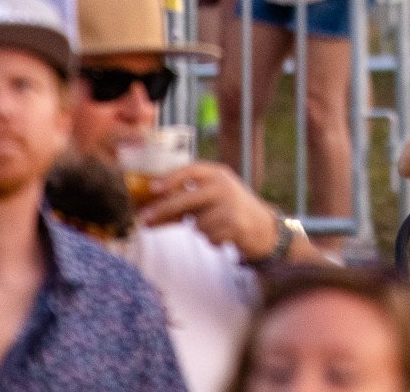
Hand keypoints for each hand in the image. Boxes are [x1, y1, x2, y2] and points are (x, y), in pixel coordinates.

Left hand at [139, 160, 296, 261]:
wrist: (265, 228)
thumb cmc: (231, 210)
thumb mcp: (212, 197)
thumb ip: (186, 199)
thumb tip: (150, 211)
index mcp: (218, 174)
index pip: (191, 170)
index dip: (170, 178)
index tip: (152, 188)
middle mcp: (224, 186)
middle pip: (186, 198)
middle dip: (163, 210)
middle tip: (144, 219)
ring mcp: (230, 206)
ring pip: (197, 223)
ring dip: (201, 228)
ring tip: (218, 224)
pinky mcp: (235, 225)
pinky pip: (208, 236)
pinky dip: (212, 239)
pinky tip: (226, 233)